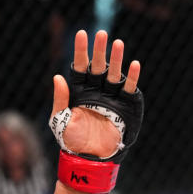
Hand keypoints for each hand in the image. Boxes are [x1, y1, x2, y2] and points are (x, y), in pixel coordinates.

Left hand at [51, 30, 140, 158]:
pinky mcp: (125, 107)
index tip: (82, 34)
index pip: (80, 66)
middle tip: (101, 34)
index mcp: (79, 91)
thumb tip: (58, 77)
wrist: (90, 158)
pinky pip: (129, 89)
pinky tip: (134, 65)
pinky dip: (133, 77)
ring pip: (114, 74)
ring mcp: (111, 98)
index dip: (81, 51)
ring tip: (118, 43)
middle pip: (99, 66)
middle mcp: (96, 91)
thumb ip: (60, 99)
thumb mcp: (60, 120)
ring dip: (117, 59)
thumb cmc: (72, 140)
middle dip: (100, 50)